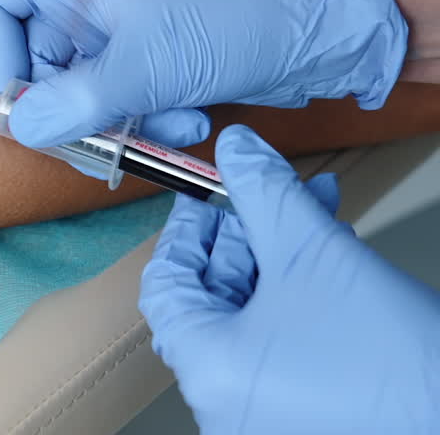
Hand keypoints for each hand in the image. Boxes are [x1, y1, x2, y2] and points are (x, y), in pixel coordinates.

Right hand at [0, 0, 406, 148]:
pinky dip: (138, 122)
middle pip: (22, 58)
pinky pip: (107, 101)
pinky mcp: (138, 58)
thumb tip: (15, 129)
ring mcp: (109, 27)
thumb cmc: (235, 20)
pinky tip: (185, 124)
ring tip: (160, 130)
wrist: (322, 29)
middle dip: (57, 108)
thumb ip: (72, 104)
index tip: (13, 104)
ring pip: (67, 90)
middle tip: (83, 142)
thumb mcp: (146, 69)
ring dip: (107, 123)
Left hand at [139, 125, 439, 434]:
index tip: (209, 196)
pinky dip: (294, 299)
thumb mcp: (312, 250)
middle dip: (248, 236)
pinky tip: (331, 261)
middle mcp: (220, 400)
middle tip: (272, 198)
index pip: (165, 284)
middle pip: (210, 297)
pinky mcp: (297, 413)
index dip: (188, 230)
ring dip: (279, 261)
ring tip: (319, 219)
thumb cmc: (391, 355)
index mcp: (206, 368)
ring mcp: (259, 412)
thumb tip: (235, 149)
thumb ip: (263, 192)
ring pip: (248, 316)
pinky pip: (276, 344)